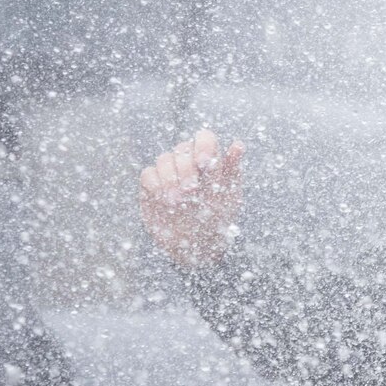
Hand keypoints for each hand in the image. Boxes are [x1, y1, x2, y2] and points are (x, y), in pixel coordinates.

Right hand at [138, 129, 244, 268]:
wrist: (198, 246)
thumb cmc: (218, 219)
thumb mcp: (230, 196)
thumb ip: (232, 170)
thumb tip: (238, 144)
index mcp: (209, 161)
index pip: (204, 138)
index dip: (203, 146)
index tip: (204, 163)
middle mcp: (187, 163)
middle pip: (182, 149)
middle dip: (186, 169)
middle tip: (191, 191)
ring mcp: (168, 173)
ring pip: (164, 159)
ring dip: (170, 179)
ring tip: (178, 201)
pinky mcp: (152, 186)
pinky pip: (148, 174)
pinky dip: (156, 185)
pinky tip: (165, 201)